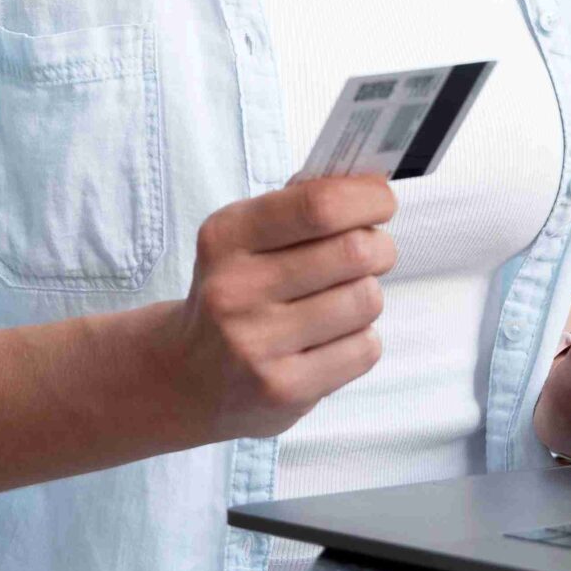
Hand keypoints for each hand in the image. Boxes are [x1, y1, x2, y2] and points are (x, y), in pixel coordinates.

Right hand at [167, 175, 396, 445]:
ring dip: (367, 296)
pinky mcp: (283, 390)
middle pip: (354, 252)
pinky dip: (360, 340)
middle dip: (379, 247)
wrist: (188, 378)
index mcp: (226, 237)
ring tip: (339, 302)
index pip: (319, 205)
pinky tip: (329, 341)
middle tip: (373, 252)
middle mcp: (235, 290)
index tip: (382, 201)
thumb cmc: (236, 291)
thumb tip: (369, 179)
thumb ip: (301, 203)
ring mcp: (257, 345)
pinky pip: (365, 349)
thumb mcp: (245, 237)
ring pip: (366, 300)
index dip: (367, 198)